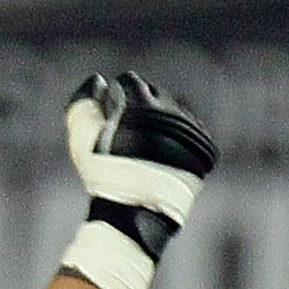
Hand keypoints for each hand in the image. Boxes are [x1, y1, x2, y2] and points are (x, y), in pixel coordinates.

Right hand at [66, 70, 214, 208]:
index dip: (115, 95)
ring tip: (145, 147)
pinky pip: (191, 131)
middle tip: (126, 130)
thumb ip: (82, 103)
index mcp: (142, 100)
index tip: (109, 111)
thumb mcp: (82, 137)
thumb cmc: (105, 172)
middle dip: (140, 106)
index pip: (129, 81)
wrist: (138, 209)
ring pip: (175, 112)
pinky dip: (177, 139)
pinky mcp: (205, 145)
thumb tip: (96, 80)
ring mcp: (192, 126)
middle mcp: (172, 108)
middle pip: (154, 94)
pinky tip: (162, 156)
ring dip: (161, 122)